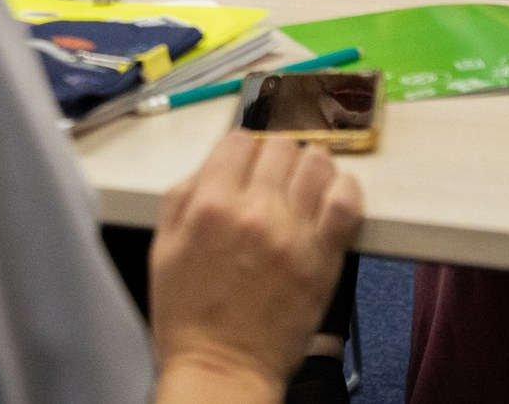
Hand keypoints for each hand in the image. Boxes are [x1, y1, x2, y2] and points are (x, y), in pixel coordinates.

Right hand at [150, 131, 363, 403]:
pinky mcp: (323, 256)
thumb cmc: (189, 316)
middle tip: (273, 183)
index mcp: (210, 205)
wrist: (222, 369)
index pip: (239, 140)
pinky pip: (346, 200)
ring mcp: (293, 232)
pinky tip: (332, 197)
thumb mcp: (162, 249)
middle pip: (281, 147)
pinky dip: (343, 189)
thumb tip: (210, 166)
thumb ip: (182, 197)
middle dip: (276, 160)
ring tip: (303, 188)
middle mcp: (254, 210)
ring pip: (317, 164)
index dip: (242, 152)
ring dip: (310, 169)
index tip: (245, 167)